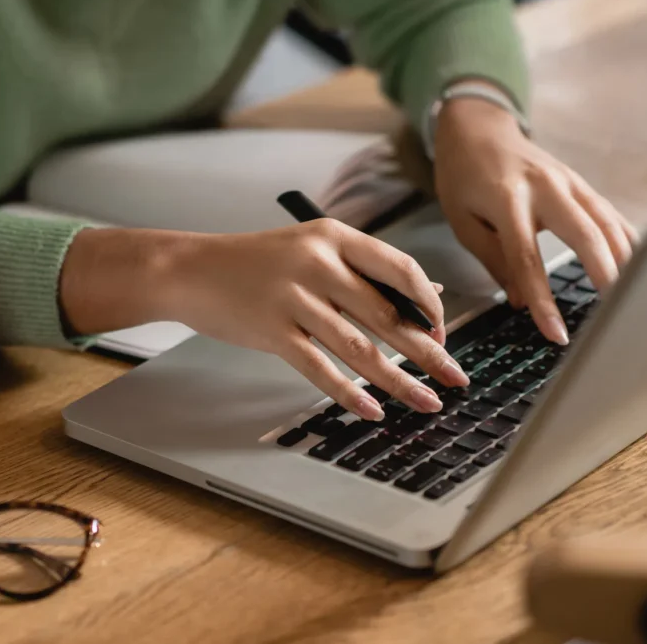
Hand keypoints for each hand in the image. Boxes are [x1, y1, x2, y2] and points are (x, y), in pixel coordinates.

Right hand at [60, 223, 469, 420]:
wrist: (190, 269)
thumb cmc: (255, 262)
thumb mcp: (312, 250)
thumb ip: (367, 270)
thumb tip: (427, 296)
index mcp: (334, 237)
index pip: (400, 269)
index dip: (428, 305)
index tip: (442, 333)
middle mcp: (318, 262)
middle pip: (387, 314)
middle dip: (428, 352)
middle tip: (456, 378)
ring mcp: (294, 296)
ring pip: (360, 346)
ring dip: (399, 380)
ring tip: (427, 402)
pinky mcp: (272, 329)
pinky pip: (319, 368)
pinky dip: (348, 393)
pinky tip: (372, 410)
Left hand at [433, 91, 637, 344]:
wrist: (477, 129)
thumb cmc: (464, 178)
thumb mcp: (463, 222)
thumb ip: (495, 261)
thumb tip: (524, 303)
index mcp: (507, 199)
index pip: (527, 257)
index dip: (543, 299)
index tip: (556, 333)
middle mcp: (544, 187)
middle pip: (584, 233)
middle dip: (605, 274)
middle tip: (619, 312)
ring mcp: (569, 181)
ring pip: (606, 222)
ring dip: (626, 259)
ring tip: (639, 296)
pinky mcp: (582, 183)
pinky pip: (611, 214)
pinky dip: (628, 240)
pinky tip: (643, 265)